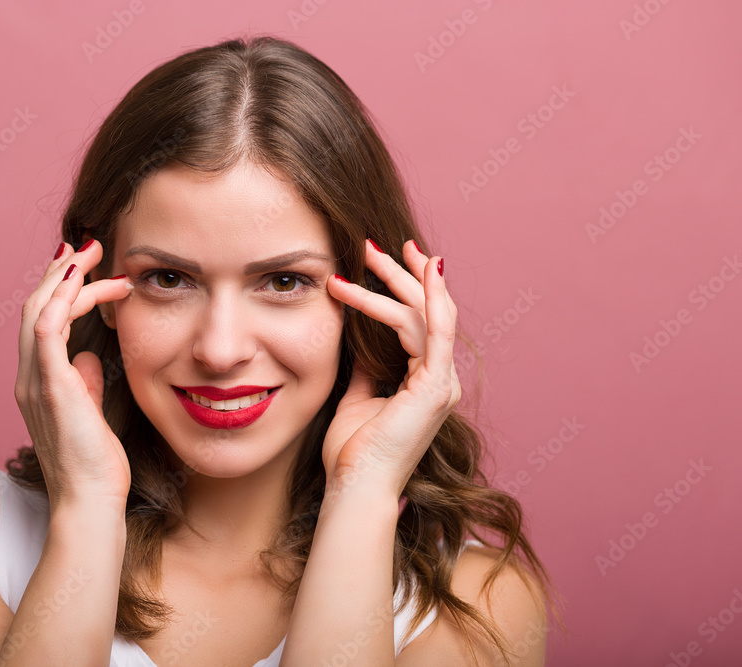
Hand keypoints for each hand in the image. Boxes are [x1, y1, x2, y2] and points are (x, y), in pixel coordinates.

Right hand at [15, 239, 133, 506]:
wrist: (90, 503)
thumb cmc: (95, 467)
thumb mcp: (90, 414)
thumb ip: (85, 383)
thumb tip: (89, 358)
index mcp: (37, 383)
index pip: (40, 322)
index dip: (58, 289)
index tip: (84, 265)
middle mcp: (28, 378)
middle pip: (34, 307)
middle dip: (61, 271)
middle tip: (90, 245)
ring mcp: (35, 382)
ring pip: (37, 311)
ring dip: (65, 277)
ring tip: (92, 253)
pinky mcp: (51, 387)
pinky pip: (47, 330)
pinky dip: (63, 298)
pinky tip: (84, 278)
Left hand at [320, 239, 460, 500]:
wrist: (356, 487)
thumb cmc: (354, 452)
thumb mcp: (359, 398)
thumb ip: (368, 368)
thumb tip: (361, 342)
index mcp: (425, 382)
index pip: (422, 323)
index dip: (409, 287)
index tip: (389, 258)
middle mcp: (440, 379)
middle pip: (427, 311)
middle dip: (403, 273)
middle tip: (374, 244)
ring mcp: (441, 383)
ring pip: (426, 313)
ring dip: (398, 279)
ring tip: (368, 253)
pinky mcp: (433, 387)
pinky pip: (434, 331)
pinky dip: (428, 297)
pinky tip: (417, 270)